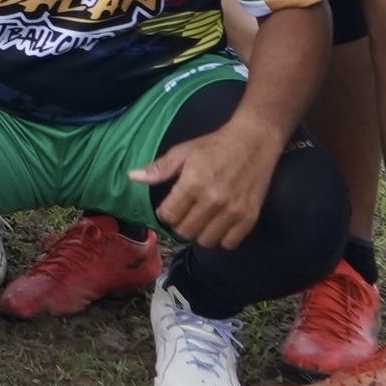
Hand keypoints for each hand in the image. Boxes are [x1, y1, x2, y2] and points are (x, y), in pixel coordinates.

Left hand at [133, 118, 278, 250]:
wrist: (253, 142)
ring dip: (199, 233)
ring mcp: (233, 211)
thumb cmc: (214, 146)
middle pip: (186, 231)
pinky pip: (229, 243)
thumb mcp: (183, 152)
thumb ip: (159, 169)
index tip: (169, 207)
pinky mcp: (249, 218)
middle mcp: (213, 200)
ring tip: (201, 219)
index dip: (165, 213)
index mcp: (193, 183)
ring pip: (206, 241)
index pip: (169, 215)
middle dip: (180, 224)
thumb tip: (132, 177)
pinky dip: (222, 237)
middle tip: (184, 213)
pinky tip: (218, 223)